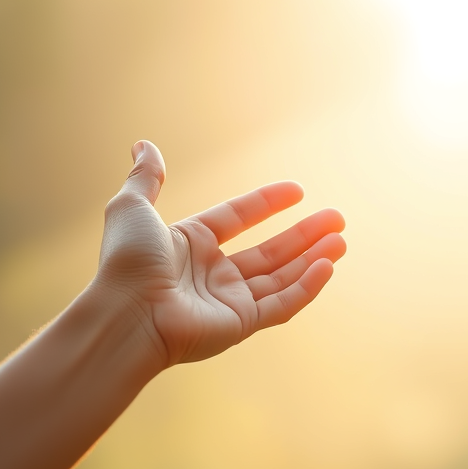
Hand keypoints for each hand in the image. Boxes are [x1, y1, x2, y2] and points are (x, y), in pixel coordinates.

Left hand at [93, 141, 345, 367]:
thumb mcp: (131, 207)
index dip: (268, 203)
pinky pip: (282, 304)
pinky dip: (307, 287)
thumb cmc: (126, 262)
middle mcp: (213, 273)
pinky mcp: (242, 324)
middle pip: (270, 250)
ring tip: (341, 240)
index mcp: (191, 245)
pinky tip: (327, 266)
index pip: (238, 218)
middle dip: (305, 234)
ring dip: (314, 258)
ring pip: (282, 276)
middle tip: (338, 218)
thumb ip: (145, 178)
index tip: (297, 191)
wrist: (127, 313)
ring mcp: (229, 300)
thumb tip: (143, 144)